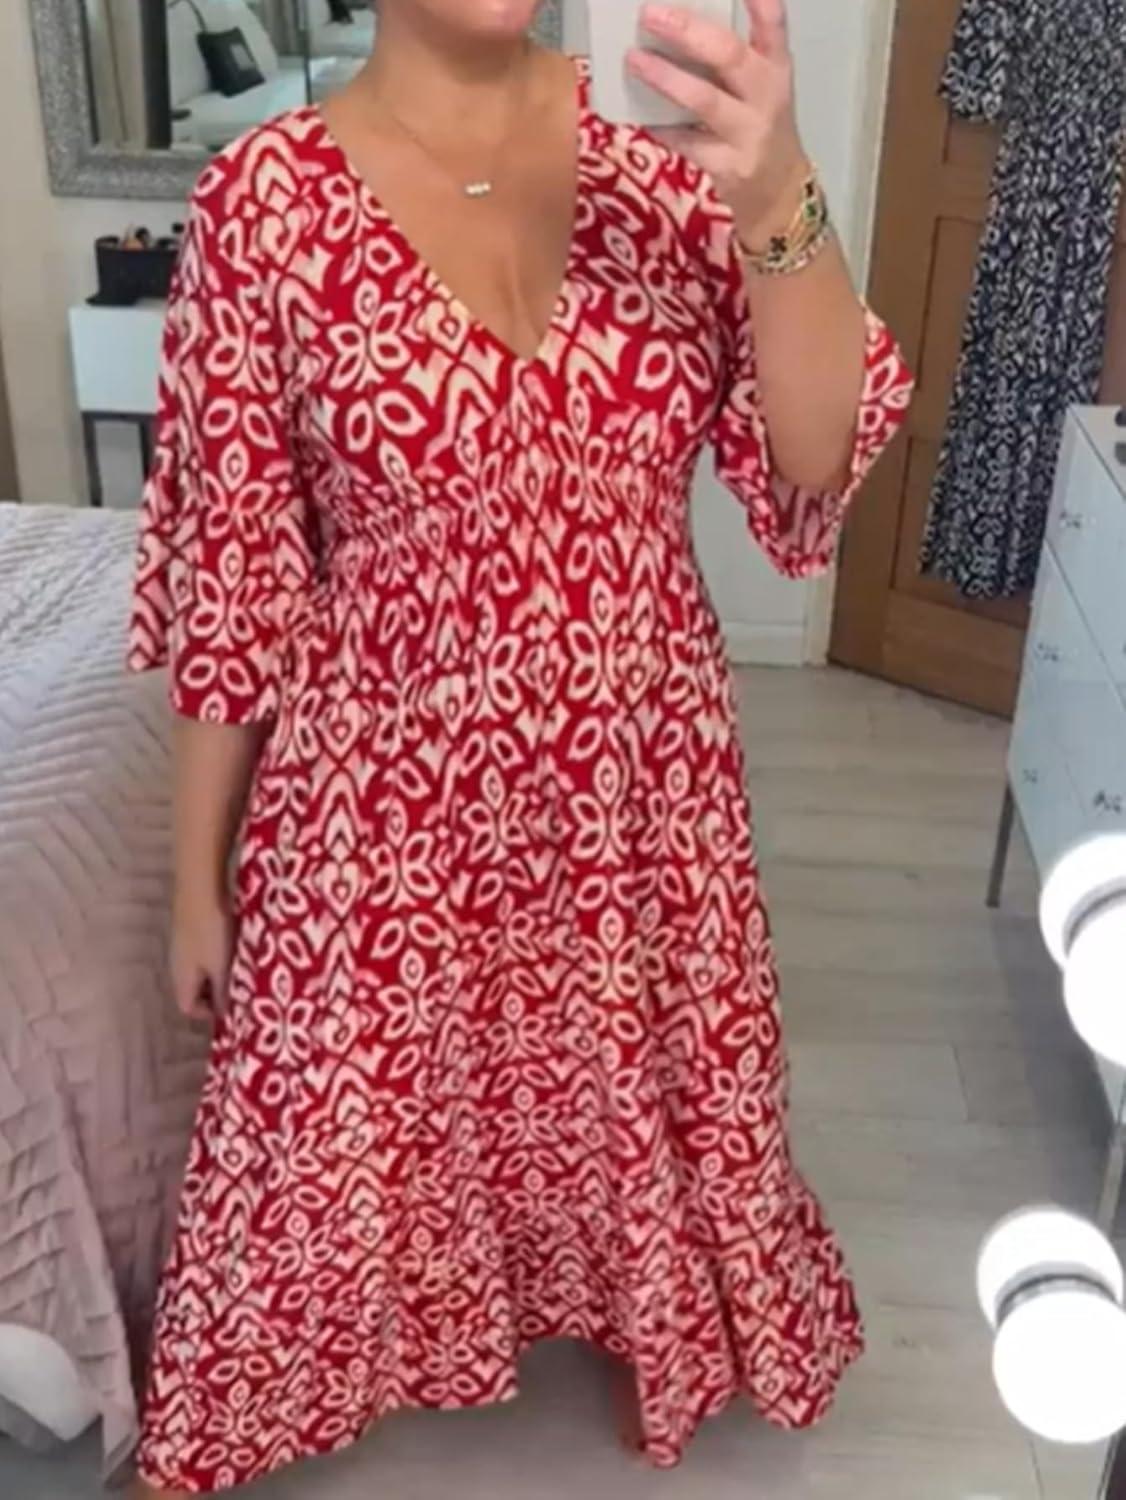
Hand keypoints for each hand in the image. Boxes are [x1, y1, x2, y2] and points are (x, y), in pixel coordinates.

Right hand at [170, 888, 234, 1022]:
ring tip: (238, 967)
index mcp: (182, 979)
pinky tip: (231, 945)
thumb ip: (222, 991)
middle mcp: (176, 965)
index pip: (188, 1008)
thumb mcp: (221, 966)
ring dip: (216, 973)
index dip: (208, 1013)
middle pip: (192, 990)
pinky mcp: (188, 928)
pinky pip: (200, 952)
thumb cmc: (211, 931)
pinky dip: (214, 955)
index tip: (231, 1007)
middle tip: (238, 988)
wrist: (200, 888)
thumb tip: (223, 1014)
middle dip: (214, 994)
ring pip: (197, 969)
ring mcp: (181, 945)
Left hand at [628, 0, 807, 247]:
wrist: (781, 195)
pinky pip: (687, 142)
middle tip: (651, 14)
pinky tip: (640, 115)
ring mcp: (749, 133)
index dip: (757, 0)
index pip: (773, 22)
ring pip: (705, 100)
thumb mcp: (760, 88)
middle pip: (730, 55)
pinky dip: (661, 127)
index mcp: (775, 67)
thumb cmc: (760, 130)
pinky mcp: (730, 166)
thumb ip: (728, 60)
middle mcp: (767, 95)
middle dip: (688, 32)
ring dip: (667, 78)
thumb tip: (672, 27)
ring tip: (634, 60)